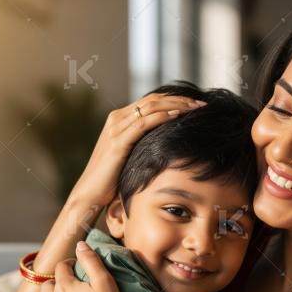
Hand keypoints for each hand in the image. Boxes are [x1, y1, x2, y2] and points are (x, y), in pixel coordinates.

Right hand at [70, 93, 204, 205]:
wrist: (90, 193)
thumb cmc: (112, 178)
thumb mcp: (130, 154)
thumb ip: (142, 142)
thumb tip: (166, 141)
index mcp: (119, 118)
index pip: (152, 100)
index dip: (175, 98)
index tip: (196, 103)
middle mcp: (116, 118)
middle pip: (154, 99)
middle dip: (180, 99)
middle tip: (201, 103)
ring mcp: (116, 129)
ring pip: (150, 108)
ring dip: (176, 105)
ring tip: (195, 108)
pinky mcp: (117, 143)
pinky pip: (142, 124)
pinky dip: (161, 117)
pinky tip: (177, 116)